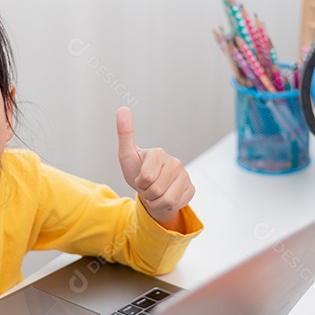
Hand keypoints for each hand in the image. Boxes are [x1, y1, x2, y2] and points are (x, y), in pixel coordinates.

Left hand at [116, 107, 194, 229]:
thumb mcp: (127, 155)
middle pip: (156, 191)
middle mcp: (175, 162)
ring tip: (156, 192)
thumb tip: (122, 108)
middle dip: (148, 193)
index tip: (141, 178)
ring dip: (156, 201)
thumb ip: (125, 133)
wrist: (150, 189)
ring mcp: (185, 175)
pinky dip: (167, 206)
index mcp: (159, 153)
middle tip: (148, 186)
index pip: (146, 179)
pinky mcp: (191, 189)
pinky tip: (166, 196)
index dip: (140, 183)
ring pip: (166, 200)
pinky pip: (176, 204)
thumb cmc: (137, 171)